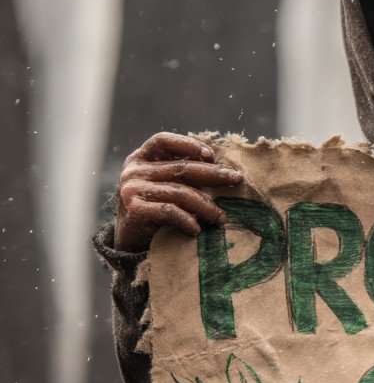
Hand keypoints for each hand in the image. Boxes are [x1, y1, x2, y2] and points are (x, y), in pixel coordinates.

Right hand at [115, 133, 244, 251]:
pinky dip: (188, 220)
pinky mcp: (135, 209)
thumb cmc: (152, 211)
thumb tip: (221, 170)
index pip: (163, 140)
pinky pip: (170, 211)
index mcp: (140, 158)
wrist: (128, 242)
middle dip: (213, 173)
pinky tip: (198, 229)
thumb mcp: (162, 186)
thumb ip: (180, 174)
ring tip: (221, 217)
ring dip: (206, 205)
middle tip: (236, 179)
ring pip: (180, 192)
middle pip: (181, 167)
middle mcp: (134, 171)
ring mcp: (132, 189)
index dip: (188, 144)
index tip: (211, 155)